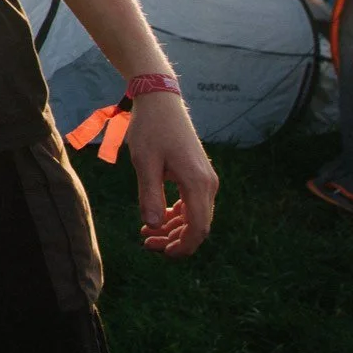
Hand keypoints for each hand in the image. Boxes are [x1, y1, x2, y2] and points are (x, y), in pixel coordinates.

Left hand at [126, 89, 217, 256]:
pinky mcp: (198, 174)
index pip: (198, 229)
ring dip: (174, 229)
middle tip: (145, 242)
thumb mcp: (145, 163)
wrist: (161, 101)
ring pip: (196, 217)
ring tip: (146, 232)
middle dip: (174, 241)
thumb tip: (154, 226)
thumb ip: (150, 195)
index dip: (181, 247)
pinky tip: (158, 218)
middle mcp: (208, 184)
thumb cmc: (151, 129)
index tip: (158, 252)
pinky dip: (177, 216)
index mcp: (197, 183)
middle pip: (199, 226)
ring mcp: (205, 179)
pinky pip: (193, 204)